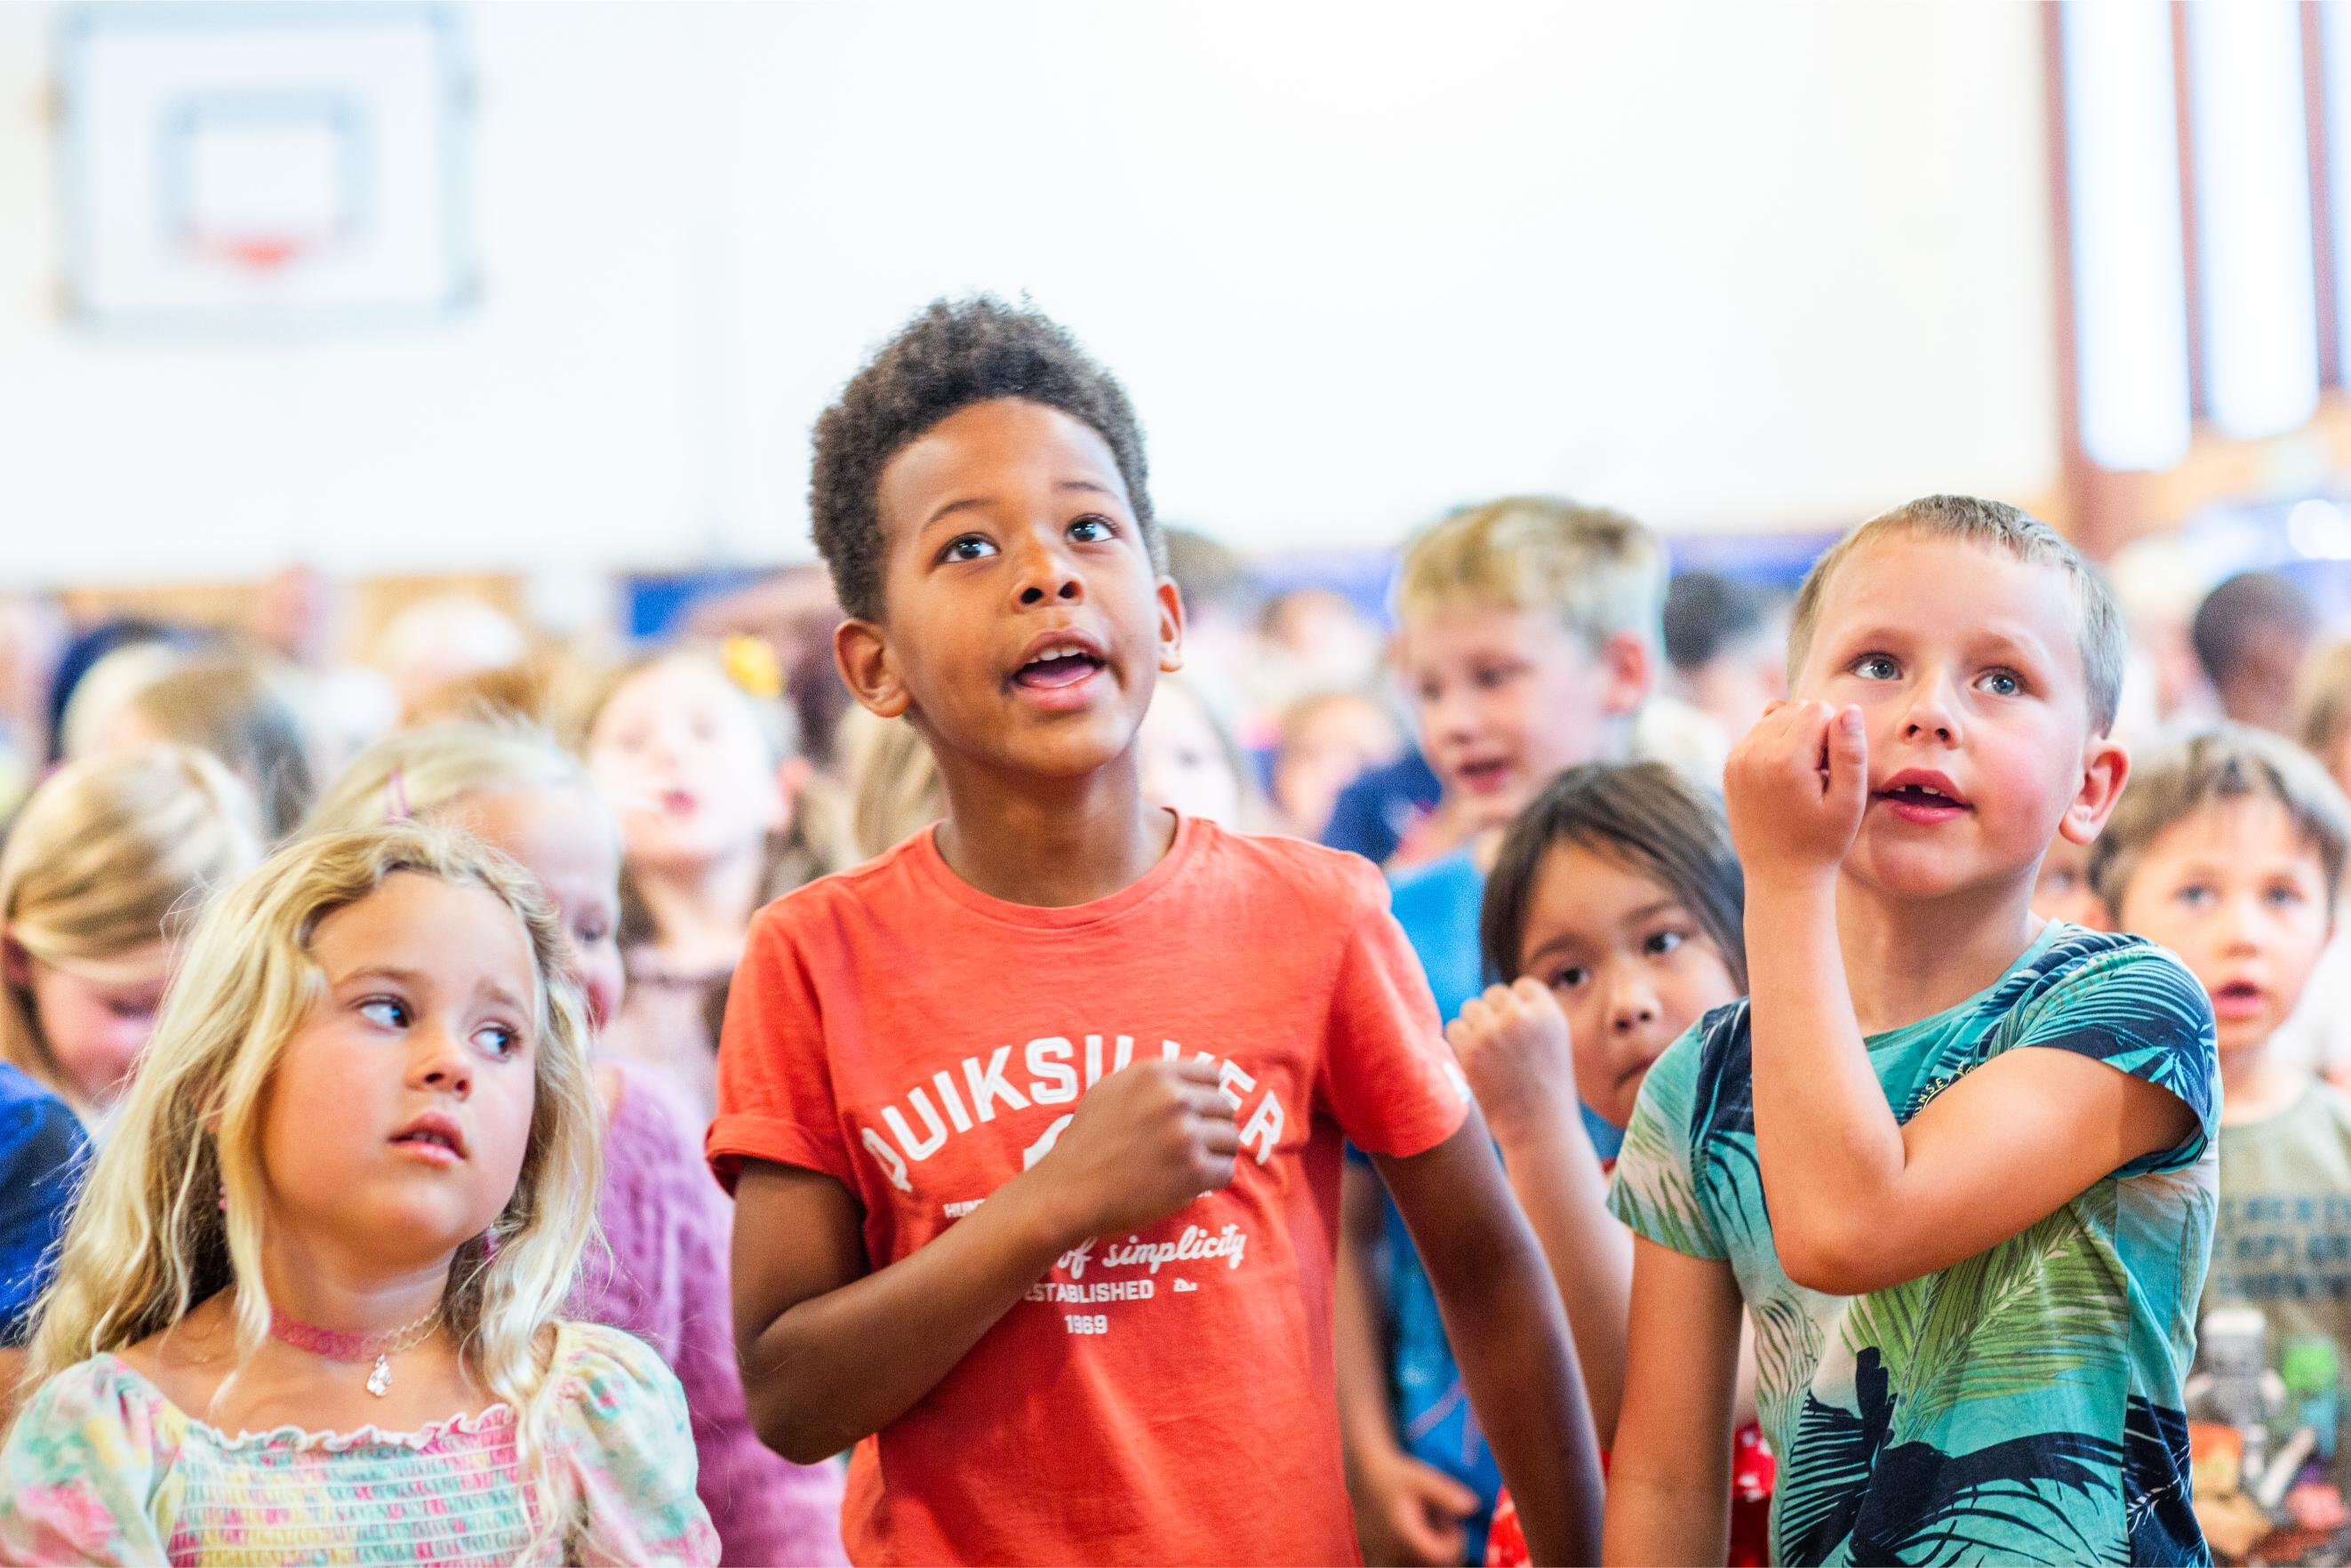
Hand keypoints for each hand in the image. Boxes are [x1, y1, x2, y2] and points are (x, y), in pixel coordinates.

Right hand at [1023, 1058, 1237, 1243]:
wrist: (1068, 1191)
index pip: (1213, 1076)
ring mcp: (1186, 1135)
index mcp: (1156, 1074)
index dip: (1208, 1097)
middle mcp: (1174, 1099)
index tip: (1198, 1115)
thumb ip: (1151, 1080)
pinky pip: (1226, 1170)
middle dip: (1213, 1127)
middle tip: (1193, 1146)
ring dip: (1215, 1154)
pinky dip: (1213, 1179)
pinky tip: (1192, 1183)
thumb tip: (1190, 1082)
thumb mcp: (1111, 1089)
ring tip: (1191, 1165)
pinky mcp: (1193, 1171)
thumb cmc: (1085, 1143)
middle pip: (1225, 1108)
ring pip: (1230, 1139)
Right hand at [1349, 1444, 1482, 1566]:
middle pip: (1430, 1565)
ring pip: (1416, 1565)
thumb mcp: (1422, 1479)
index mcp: (1404, 1537)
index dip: (1454, 1542)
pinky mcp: (1376, 1558)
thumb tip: (1472, 1506)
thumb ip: (1446, 1494)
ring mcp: (1382, 1558)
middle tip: (1439, 1521)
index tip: (1452, 1522)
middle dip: (1443, 1546)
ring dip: (1427, 1551)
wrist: (1363, 1473)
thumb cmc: (1394, 1475)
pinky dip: (1412, 1554)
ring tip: (1424, 1524)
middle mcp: (1392, 1552)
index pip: (1441, 1556)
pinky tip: (1412, 1532)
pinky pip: (1402, 1564)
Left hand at [1446, 980, 1579, 1145]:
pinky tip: (1474, 1061)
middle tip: (1500, 1044)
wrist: (1539, 1130)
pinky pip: (1454, 1027)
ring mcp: (1494, 1031)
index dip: (1518, 1005)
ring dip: (1475, 1026)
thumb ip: (1532, 1016)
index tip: (1518, 1029)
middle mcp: (1521, 1017)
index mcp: (1549, 1013)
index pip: (1523, 986)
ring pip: (1471, 1008)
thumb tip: (1497, 996)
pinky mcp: (1470, 1049)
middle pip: (1494, 994)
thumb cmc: (1548, 1090)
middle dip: (1494, 1014)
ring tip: (1488, 1054)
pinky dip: (1460, 1042)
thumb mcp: (1554, 1043)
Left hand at [1724, 699, 1866, 883]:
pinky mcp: (1730, 765)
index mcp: (1784, 760)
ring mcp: (1736, 759)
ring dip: (1795, 736)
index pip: (1819, 709)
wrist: (1779, 876)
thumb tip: (1848, 709)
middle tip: (1820, 775)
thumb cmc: (1822, 842)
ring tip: (1804, 777)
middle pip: (1795, 709)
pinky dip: (1777, 745)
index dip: (1836, 734)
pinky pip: (1759, 733)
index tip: (1833, 770)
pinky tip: (1787, 777)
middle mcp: (1753, 753)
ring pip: (1776, 717)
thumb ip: (1851, 751)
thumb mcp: (1849, 800)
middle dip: (1815, 732)